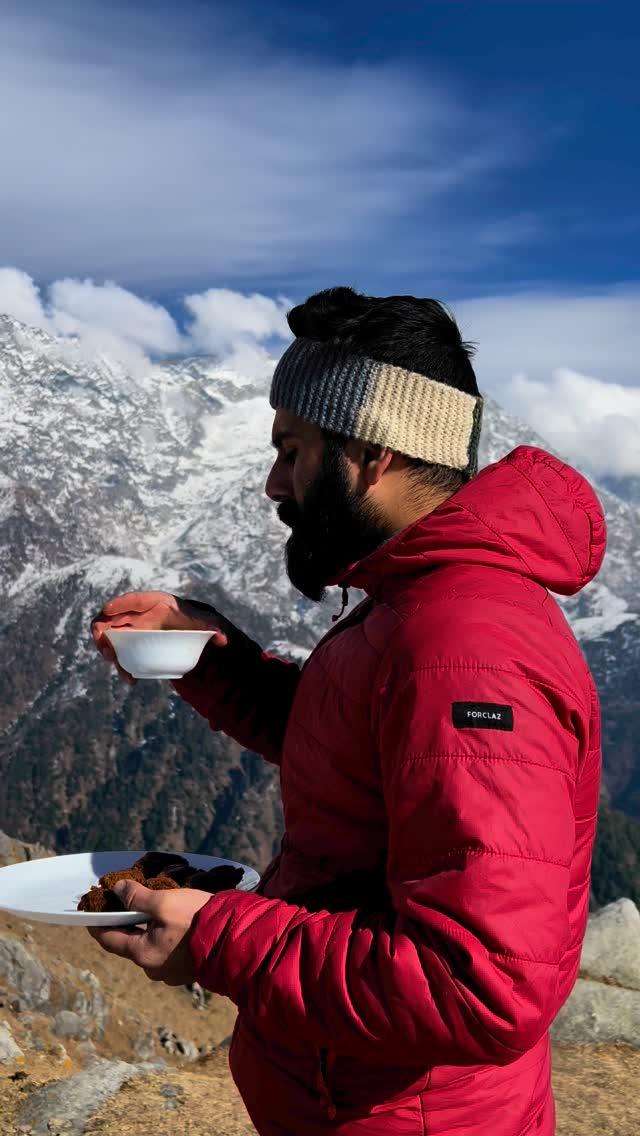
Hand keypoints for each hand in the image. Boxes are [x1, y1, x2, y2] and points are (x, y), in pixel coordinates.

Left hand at [88, 879, 212, 984]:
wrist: (235, 940)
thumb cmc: (197, 920)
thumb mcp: (164, 902)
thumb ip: (138, 897)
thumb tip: (117, 890)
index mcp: (143, 954)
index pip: (109, 940)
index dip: (96, 925)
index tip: (89, 912)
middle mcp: (154, 968)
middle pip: (131, 943)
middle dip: (127, 922)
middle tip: (125, 902)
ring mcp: (172, 972)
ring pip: (151, 946)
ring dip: (148, 928)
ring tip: (154, 907)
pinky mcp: (188, 969)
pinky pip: (168, 950)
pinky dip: (165, 934)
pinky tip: (174, 920)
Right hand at [91, 591, 227, 683]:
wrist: (184, 629)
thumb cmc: (191, 621)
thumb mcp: (204, 623)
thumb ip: (214, 628)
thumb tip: (223, 640)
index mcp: (155, 603)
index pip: (133, 599)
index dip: (119, 603)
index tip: (108, 609)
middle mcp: (138, 613)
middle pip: (112, 617)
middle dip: (103, 631)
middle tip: (108, 650)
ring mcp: (130, 627)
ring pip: (110, 635)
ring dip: (107, 649)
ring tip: (120, 667)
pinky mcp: (128, 641)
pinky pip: (116, 650)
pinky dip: (120, 663)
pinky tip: (132, 678)